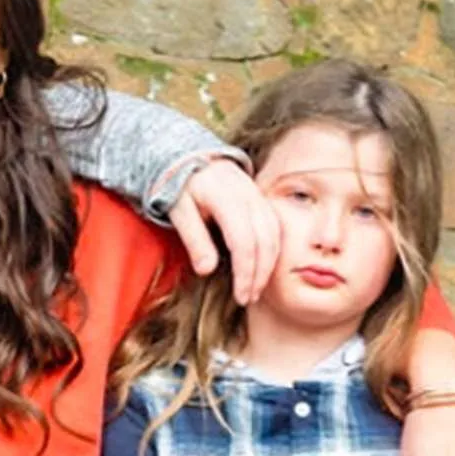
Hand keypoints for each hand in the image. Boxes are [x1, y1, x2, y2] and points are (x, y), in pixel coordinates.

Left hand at [170, 157, 279, 306]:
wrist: (190, 157)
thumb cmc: (180, 185)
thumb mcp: (178, 210)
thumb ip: (194, 238)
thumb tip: (207, 270)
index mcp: (225, 197)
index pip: (244, 241)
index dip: (245, 272)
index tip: (240, 295)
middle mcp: (248, 195)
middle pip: (265, 240)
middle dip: (259, 274)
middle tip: (248, 298)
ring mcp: (258, 195)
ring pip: (275, 234)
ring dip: (269, 265)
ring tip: (256, 289)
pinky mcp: (262, 199)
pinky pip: (276, 227)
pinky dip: (273, 250)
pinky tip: (263, 268)